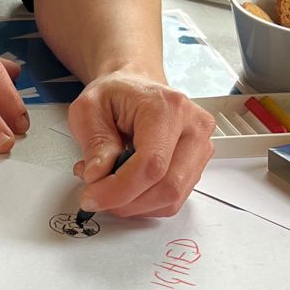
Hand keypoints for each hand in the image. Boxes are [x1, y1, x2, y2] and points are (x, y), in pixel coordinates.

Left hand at [67, 73, 214, 217]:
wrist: (134, 85)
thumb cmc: (116, 93)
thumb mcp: (89, 108)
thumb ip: (95, 143)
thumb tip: (98, 176)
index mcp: (168, 108)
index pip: (151, 163)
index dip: (119, 189)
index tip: (91, 197)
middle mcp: (193, 128)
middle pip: (167, 187)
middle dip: (125, 201)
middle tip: (95, 195)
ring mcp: (200, 149)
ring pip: (171, 199)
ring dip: (133, 204)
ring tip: (107, 183)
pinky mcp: (196, 166)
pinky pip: (172, 200)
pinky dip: (143, 202)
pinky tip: (124, 186)